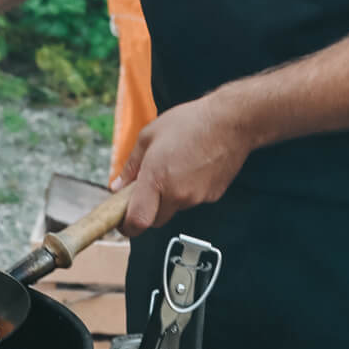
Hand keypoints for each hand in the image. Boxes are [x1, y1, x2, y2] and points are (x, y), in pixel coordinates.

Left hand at [113, 94, 250, 234]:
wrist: (230, 122)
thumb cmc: (190, 123)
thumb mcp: (149, 135)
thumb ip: (131, 166)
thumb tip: (117, 186)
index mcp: (156, 178)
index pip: (138, 220)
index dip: (127, 226)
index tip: (123, 223)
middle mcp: (177, 194)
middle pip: (155, 220)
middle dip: (147, 210)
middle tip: (147, 189)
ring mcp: (196, 197)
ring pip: (174, 208)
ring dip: (169, 197)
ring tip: (175, 167)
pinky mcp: (212, 196)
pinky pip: (192, 200)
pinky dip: (187, 191)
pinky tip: (192, 168)